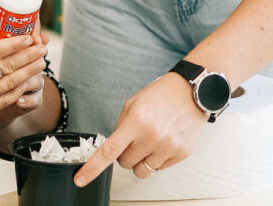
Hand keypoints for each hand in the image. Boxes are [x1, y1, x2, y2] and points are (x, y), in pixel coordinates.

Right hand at [0, 13, 47, 138]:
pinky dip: (19, 89)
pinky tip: (28, 81)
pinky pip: (6, 99)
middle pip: (8, 65)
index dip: (14, 43)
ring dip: (29, 71)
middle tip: (43, 46)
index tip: (28, 36)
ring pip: (12, 82)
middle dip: (28, 55)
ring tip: (42, 61)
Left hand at [75, 73, 208, 186]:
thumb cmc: (162, 95)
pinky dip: (157, 159)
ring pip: (141, 171)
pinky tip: (164, 141)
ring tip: (149, 143)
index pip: (109, 151)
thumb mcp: (134, 103)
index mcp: (136, 121)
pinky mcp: (181, 154)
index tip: (81, 179)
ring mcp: (168, 147)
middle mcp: (152, 136)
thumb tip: (114, 146)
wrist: (192, 93)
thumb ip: (121, 125)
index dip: (93, 167)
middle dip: (125, 154)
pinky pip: (159, 169)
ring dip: (140, 160)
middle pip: (125, 163)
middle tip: (134, 139)